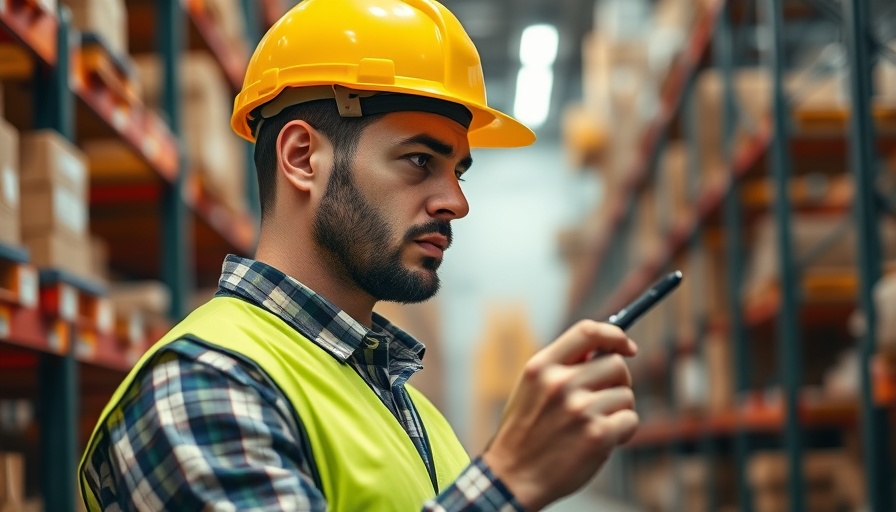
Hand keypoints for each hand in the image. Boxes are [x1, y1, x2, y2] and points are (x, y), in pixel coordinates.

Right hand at [481, 320, 638, 510]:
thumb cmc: (525, 433)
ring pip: (625, 395)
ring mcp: (580, 409)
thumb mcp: (531, 388)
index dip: (614, 335)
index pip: (587, 331)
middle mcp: (560, 383)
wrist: (512, 477)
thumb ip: (562, 367)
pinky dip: (623, 432)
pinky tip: (602, 441)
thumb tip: (604, 350)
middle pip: (615, 364)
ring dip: (618, 411)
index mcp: (541, 367)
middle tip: (603, 400)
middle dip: (617, 382)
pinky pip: (630, 420)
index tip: (626, 347)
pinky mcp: (598, 434)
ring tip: (594, 426)